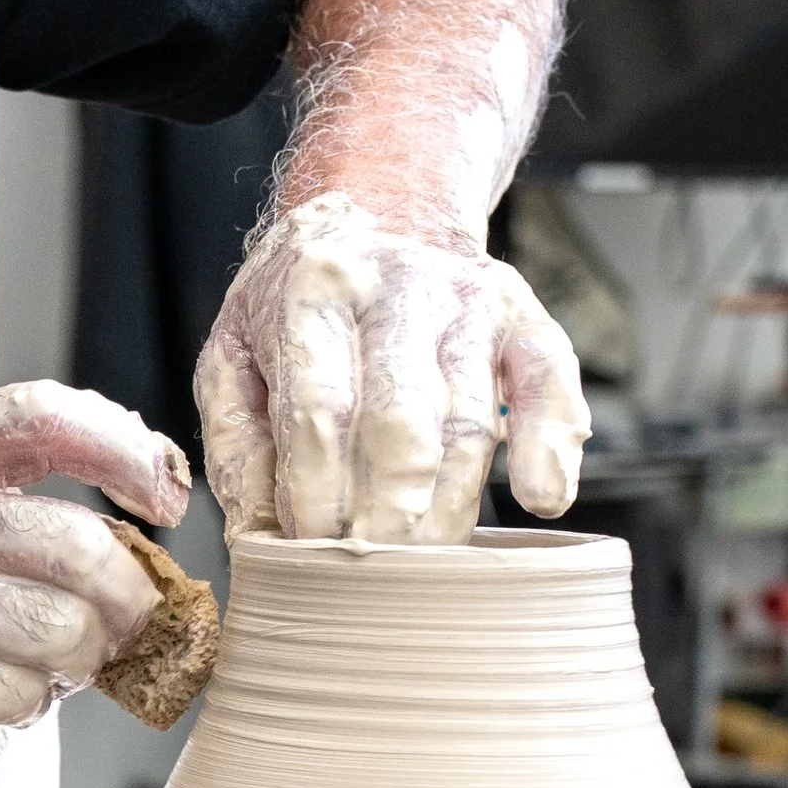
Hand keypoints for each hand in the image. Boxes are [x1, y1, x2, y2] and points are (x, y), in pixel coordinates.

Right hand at [0, 382, 188, 780]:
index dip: (120, 449)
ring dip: (76, 662)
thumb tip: (133, 556)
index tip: (163, 496)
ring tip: (49, 663)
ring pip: (61, 630)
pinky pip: (19, 691)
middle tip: (125, 623)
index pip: (42, 418)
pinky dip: (25, 703)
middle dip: (125, 597)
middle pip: (75, 544)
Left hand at [195, 194, 587, 542]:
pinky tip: (542, 500)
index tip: (313, 555)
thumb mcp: (235, 356)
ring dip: (451, 509)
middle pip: (402, 423)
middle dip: (388, 516)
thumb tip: (260, 539)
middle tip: (373, 576)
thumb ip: (239, 446)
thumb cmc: (298, 306)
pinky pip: (549, 383)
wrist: (379, 211)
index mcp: (312, 291)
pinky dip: (552, 445)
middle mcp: (395, 286)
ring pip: (472, 421)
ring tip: (425, 567)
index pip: (320, 411)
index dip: (319, 497)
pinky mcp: (521, 315)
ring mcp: (467, 299)